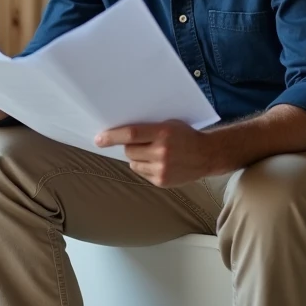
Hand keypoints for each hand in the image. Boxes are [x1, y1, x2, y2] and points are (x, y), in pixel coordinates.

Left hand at [94, 120, 217, 187]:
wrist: (207, 155)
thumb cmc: (185, 135)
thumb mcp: (169, 124)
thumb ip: (148, 128)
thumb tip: (120, 133)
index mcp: (163, 133)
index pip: (131, 134)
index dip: (112, 136)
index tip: (99, 139)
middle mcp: (162, 152)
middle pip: (129, 150)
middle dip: (129, 146)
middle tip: (141, 143)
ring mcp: (161, 169)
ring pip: (133, 162)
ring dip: (137, 157)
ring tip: (152, 153)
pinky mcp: (161, 181)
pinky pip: (141, 172)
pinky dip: (144, 167)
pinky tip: (159, 162)